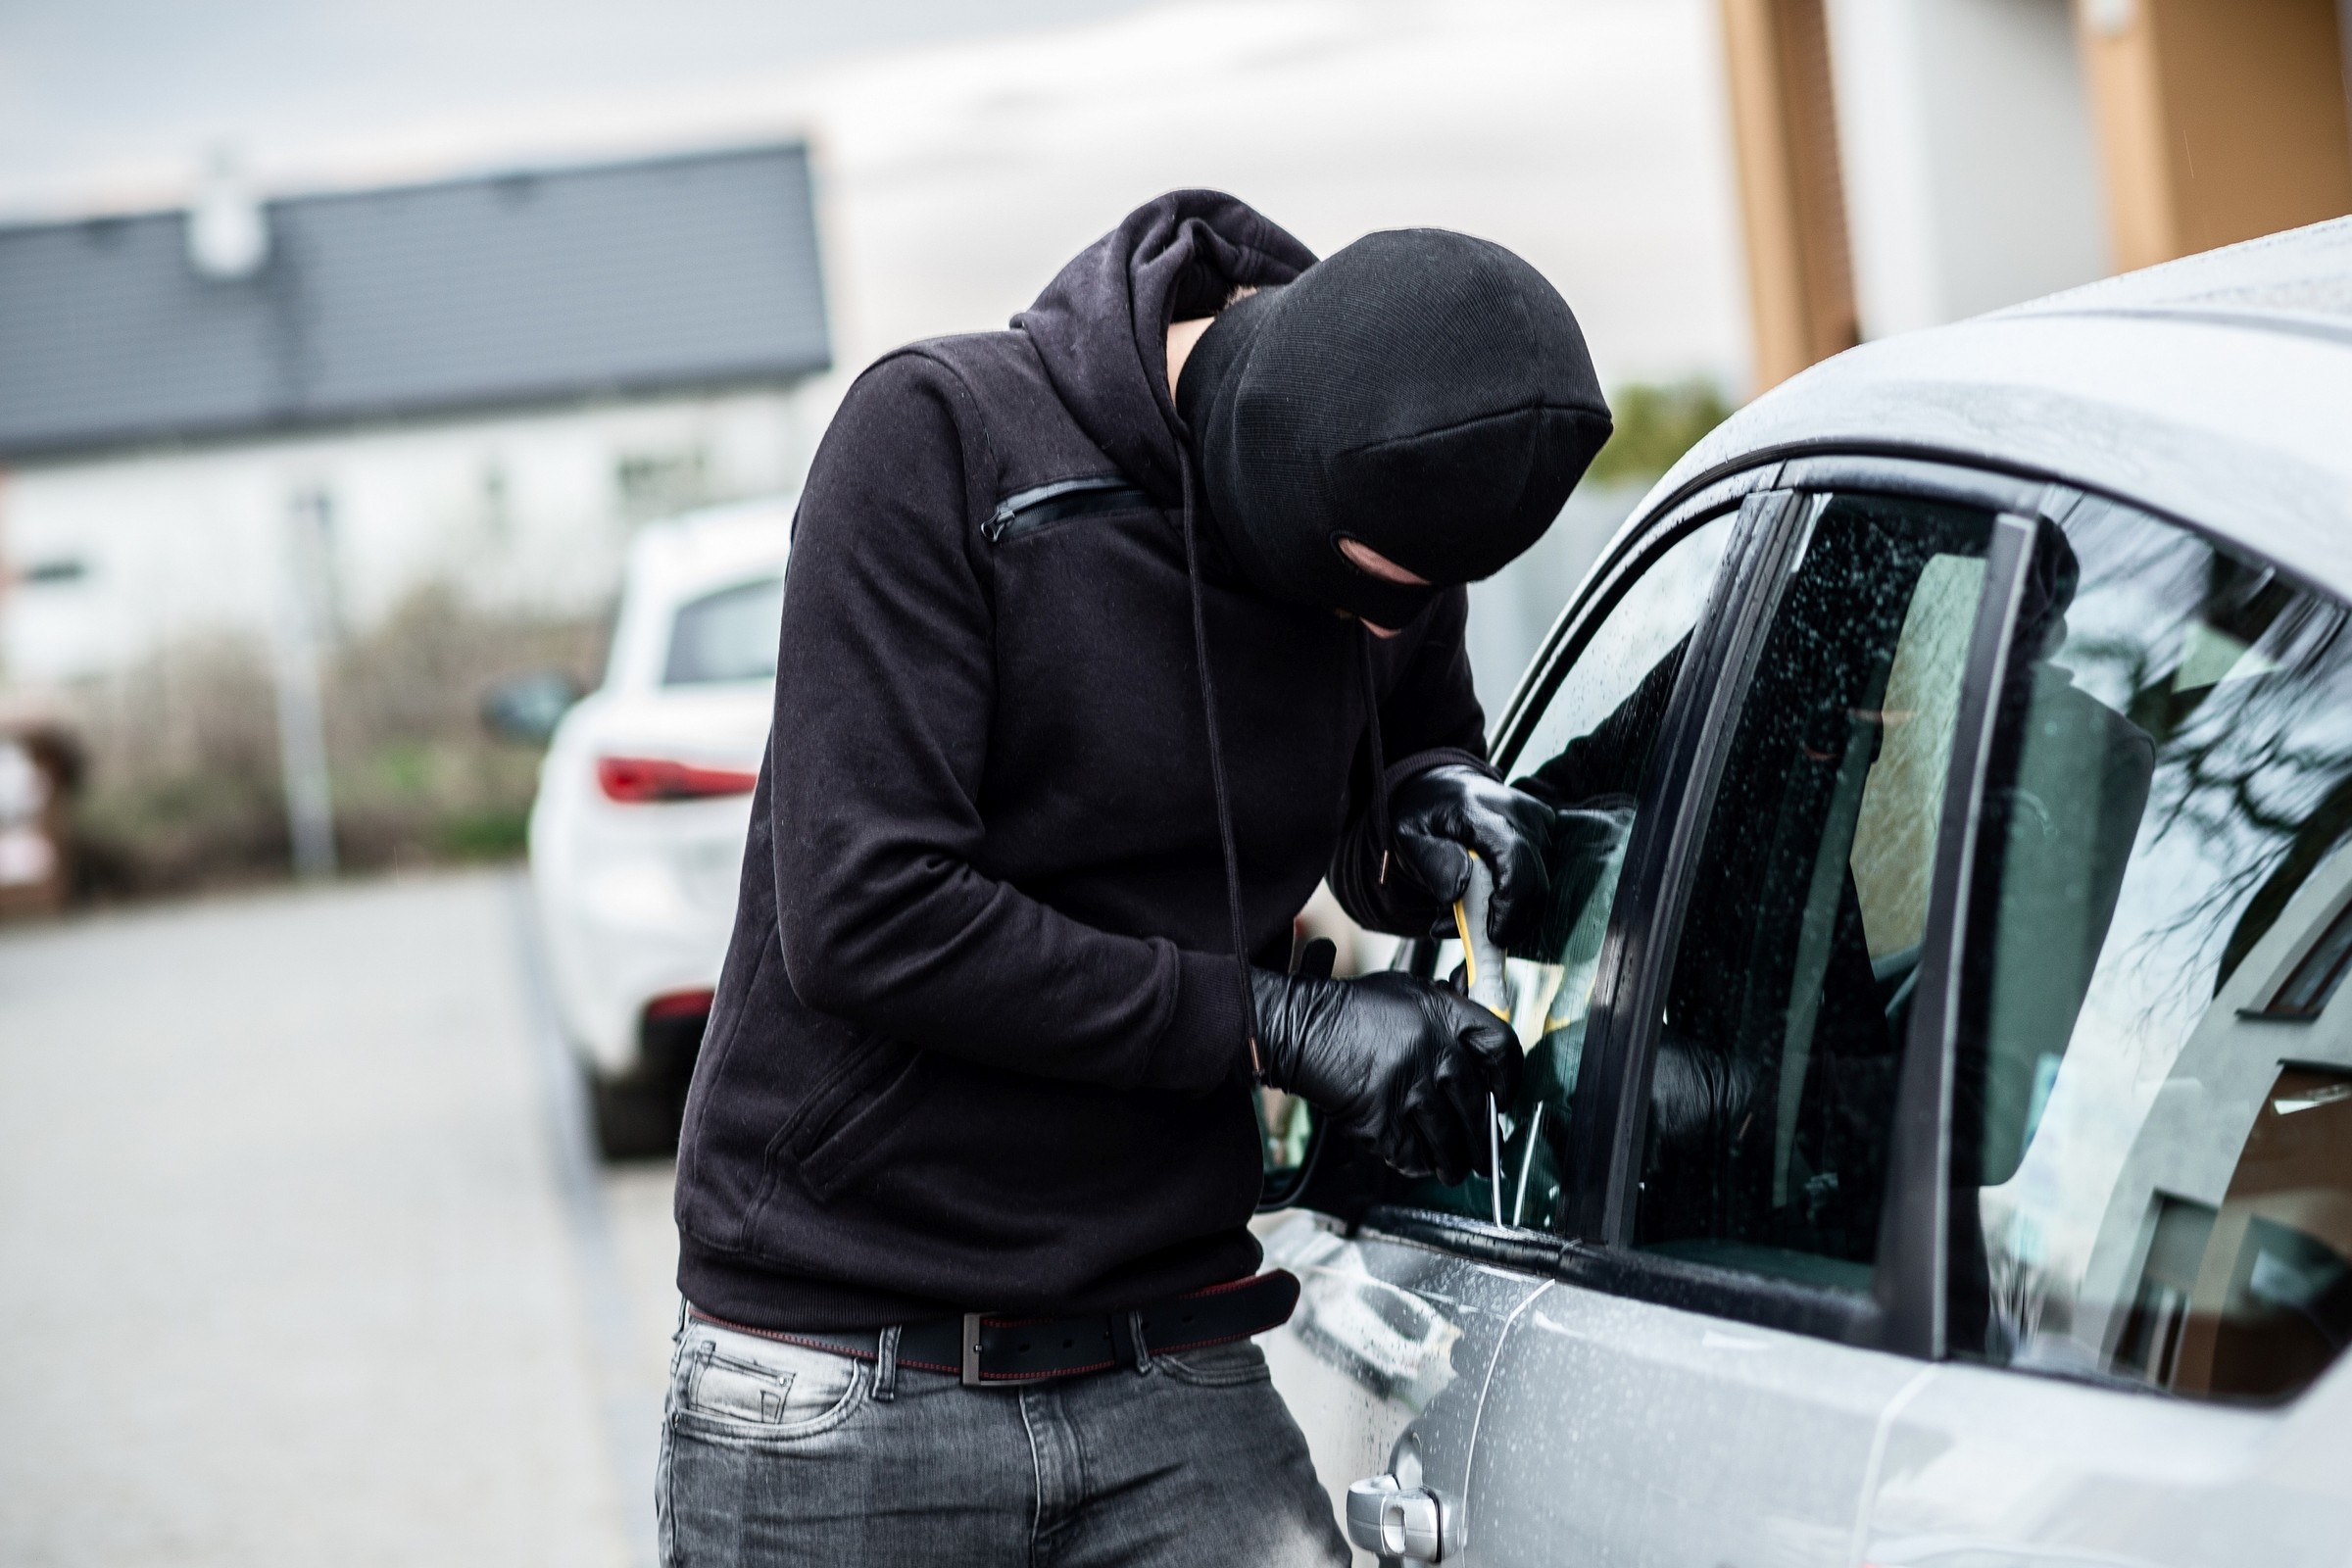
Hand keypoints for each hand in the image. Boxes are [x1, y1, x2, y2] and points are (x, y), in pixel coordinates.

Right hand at [1250, 966, 1521, 1182]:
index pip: (1502, 1049)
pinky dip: (1417, 1164)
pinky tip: (1417, 1162)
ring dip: (1454, 1163)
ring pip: (1449, 1142)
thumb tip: (1475, 1050)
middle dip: (1484, 1142)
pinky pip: (1412, 1155)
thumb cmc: (1352, 1011)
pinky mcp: (1383, 1120)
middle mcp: (1434, 1053)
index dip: (1510, 1078)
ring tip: (1453, 1171)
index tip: (1505, 1097)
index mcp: (1445, 1015)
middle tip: (1484, 1157)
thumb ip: (1445, 1014)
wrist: (1300, 1029)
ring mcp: (1409, 1089)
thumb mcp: (1407, 993)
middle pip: (1479, 1108)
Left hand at [1390, 765, 1553, 946]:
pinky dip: (1516, 897)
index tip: (1492, 936)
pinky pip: (1539, 875)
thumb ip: (1433, 865)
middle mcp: (1519, 812)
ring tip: (1469, 911)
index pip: (1513, 860)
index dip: (1509, 906)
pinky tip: (1488, 897)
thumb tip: (1457, 892)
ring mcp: (1537, 820)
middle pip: (1533, 881)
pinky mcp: (1545, 830)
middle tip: (1478, 938)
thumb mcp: (1410, 838)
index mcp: (1481, 811)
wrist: (1441, 786)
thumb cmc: (1425, 814)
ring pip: (1538, 884)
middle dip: (1510, 921)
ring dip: (1509, 911)